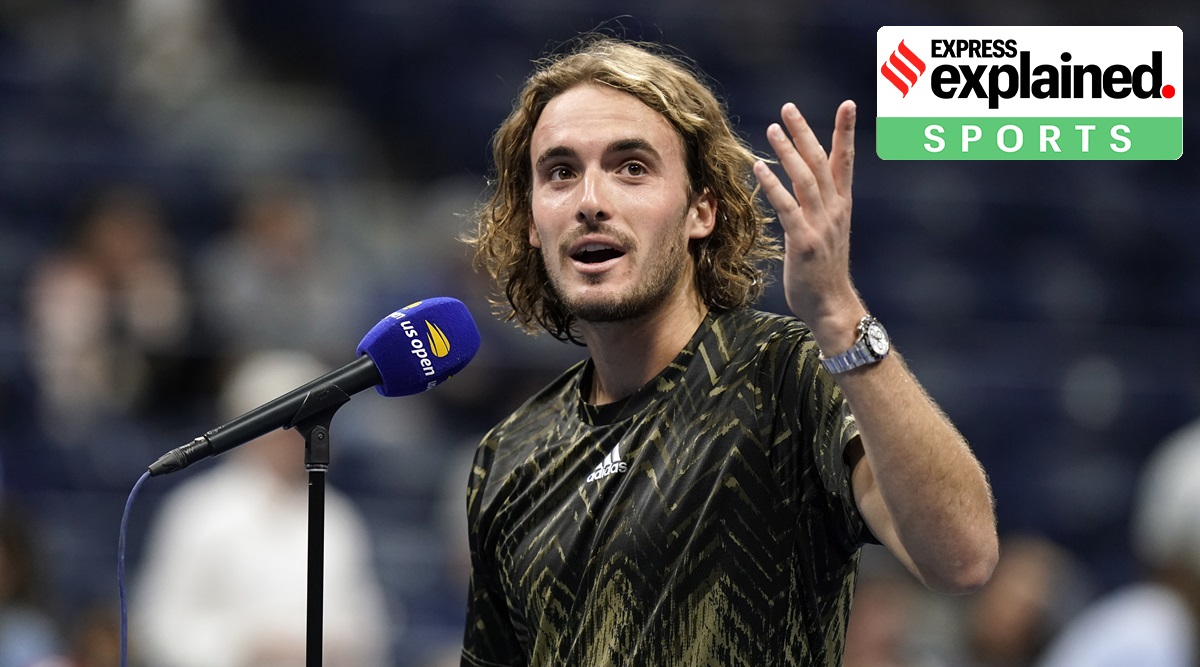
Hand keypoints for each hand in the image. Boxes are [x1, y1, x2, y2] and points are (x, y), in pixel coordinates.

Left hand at [753, 100, 863, 347]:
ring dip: (789, 152)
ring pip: (806, 180)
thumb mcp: (828, 231)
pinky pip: (788, 208)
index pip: (845, 161)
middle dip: (806, 132)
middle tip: (789, 107)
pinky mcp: (805, 242)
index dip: (845, 132)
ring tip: (773, 129)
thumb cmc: (825, 269)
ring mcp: (822, 225)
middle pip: (821, 162)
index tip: (847, 104)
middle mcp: (835, 210)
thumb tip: (809, 185)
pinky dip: (774, 185)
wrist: (832, 305)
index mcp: (842, 205)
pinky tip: (759, 167)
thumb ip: (821, 206)